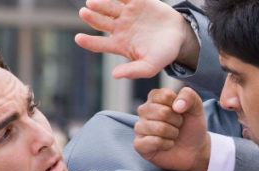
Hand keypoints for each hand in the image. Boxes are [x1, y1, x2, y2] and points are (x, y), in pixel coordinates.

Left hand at [74, 0, 199, 78]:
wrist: (180, 35)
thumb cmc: (164, 53)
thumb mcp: (151, 66)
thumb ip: (134, 71)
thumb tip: (115, 75)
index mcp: (120, 44)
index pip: (100, 44)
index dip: (89, 42)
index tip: (78, 38)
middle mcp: (119, 28)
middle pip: (100, 22)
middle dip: (92, 18)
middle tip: (84, 13)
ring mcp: (126, 14)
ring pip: (108, 7)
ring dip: (100, 4)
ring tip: (91, 3)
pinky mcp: (136, 1)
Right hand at [135, 87, 210, 170]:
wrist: (193, 150)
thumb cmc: (191, 126)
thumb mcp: (196, 107)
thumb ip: (189, 96)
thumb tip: (176, 106)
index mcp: (154, 98)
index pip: (166, 96)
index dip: (179, 106)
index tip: (181, 112)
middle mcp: (144, 110)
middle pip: (163, 112)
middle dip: (177, 122)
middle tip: (178, 126)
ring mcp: (139, 127)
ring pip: (160, 128)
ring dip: (173, 134)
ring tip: (173, 135)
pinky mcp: (139, 144)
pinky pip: (155, 142)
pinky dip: (167, 145)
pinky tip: (167, 145)